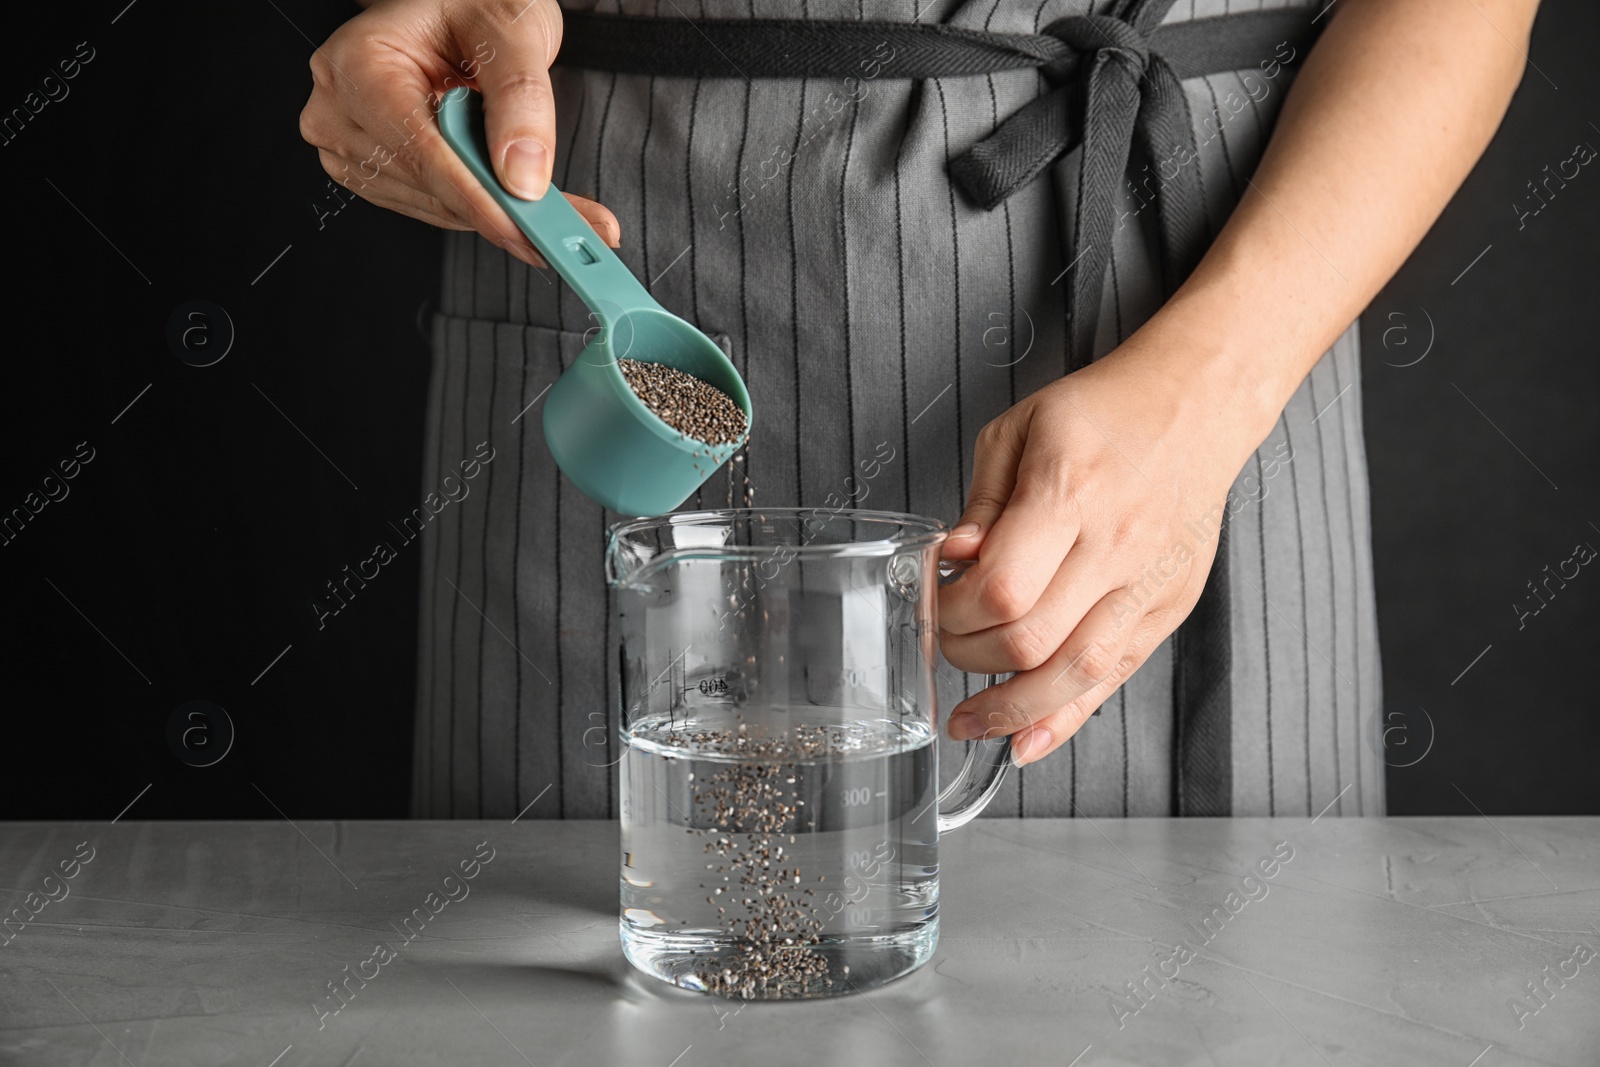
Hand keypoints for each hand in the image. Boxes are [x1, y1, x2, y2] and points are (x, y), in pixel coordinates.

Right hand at [299, 0, 619, 266]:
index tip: (528, 230)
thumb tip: (523, 176)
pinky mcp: (371, 168)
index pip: (421, 150)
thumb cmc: (474, 4)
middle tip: (571, 231)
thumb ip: (521, 98)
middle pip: (428, 186)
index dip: (478, 197)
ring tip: (557, 217)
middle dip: (502, 212)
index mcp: (360, 63)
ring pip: (433, 206)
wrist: (458, 6)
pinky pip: (432, 206)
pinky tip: (517, 200)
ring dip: (498, 216)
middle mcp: (340, 107)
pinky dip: (482, 209)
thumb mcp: (511, 30)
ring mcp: (349, 142)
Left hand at [937, 336, 1262, 766]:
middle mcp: (1116, 545)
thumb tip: (951, 560)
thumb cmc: (1106, 410)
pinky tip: (1027, 740)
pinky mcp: (1168, 606)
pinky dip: (1067, 717)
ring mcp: (1148, 582)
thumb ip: (982, 502)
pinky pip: (1115, 677)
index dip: (953, 611)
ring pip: (1077, 673)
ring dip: (1013, 709)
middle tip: (946, 644)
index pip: (1002, 587)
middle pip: (1031, 639)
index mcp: (1071, 492)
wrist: (1200, 402)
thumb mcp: (1021, 429)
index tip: (934, 604)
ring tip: (971, 722)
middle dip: (970, 655)